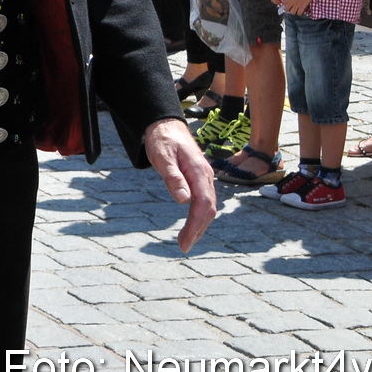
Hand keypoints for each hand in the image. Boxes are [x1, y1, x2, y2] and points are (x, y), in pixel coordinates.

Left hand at [143, 118, 217, 251]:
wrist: (166, 125)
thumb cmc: (163, 140)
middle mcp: (206, 176)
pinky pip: (204, 201)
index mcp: (198, 172)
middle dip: (198, 230)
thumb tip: (184, 200)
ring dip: (199, 225)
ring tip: (186, 241)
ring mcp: (204, 177)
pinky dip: (199, 216)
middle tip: (184, 247)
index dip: (195, 226)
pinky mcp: (200, 179)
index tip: (185, 242)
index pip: (202, 205)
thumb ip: (173, 178)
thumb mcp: (162, 157)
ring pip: (208, 207)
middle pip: (208, 209)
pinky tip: (192, 225)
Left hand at [278, 0, 312, 14]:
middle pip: (286, 9)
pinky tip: (300, 11)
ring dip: (293, 12)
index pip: (283, 4)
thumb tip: (287, 2)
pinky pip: (299, 13)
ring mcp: (297, 5)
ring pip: (292, 12)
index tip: (287, 5)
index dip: (285, 5)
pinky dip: (299, 13)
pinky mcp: (302, 7)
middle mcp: (291, 2)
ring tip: (295, 10)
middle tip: (290, 9)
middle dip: (288, 10)